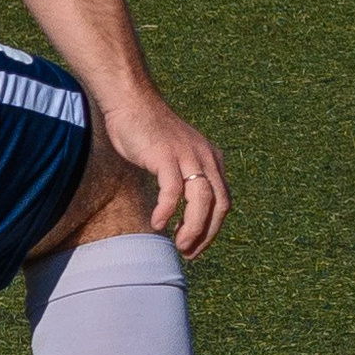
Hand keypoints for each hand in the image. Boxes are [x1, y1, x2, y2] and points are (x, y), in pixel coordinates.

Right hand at [105, 91, 229, 257]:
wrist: (131, 102)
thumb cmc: (147, 130)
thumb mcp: (175, 154)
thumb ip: (183, 175)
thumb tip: (180, 205)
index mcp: (211, 159)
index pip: (223, 202)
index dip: (213, 227)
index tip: (196, 244)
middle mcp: (205, 158)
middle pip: (218, 205)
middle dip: (206, 234)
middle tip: (190, 252)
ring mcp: (187, 156)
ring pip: (200, 201)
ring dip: (192, 228)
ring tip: (180, 245)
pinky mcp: (166, 156)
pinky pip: (172, 191)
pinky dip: (167, 211)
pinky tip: (157, 223)